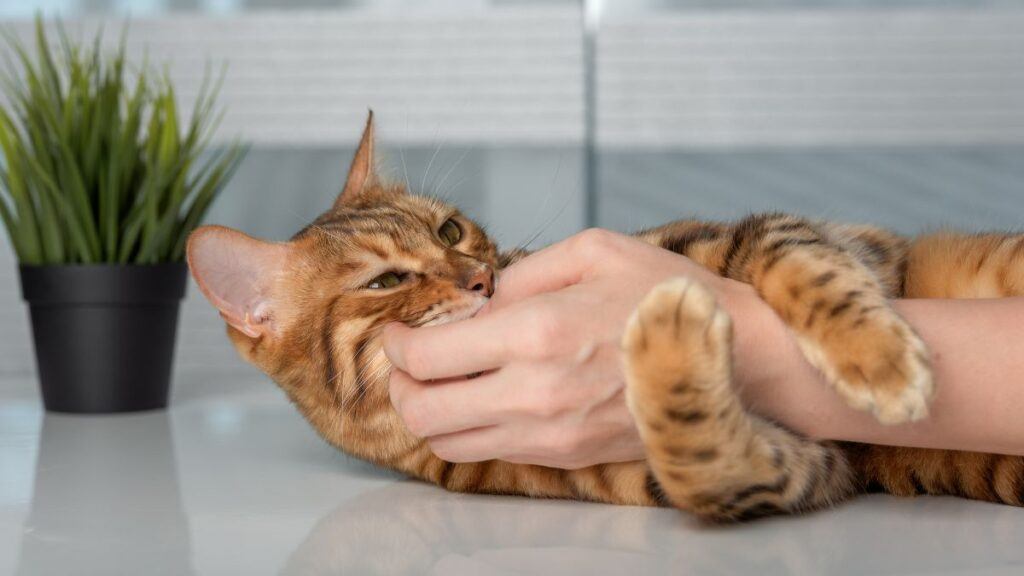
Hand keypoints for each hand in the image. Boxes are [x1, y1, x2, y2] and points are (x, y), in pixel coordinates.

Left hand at [383, 229, 772, 468]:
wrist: (734, 359)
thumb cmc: (667, 295)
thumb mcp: (593, 250)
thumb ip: (521, 272)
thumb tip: (476, 300)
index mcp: (536, 332)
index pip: (427, 358)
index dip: (398, 345)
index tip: (398, 331)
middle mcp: (535, 393)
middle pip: (424, 413)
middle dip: (401, 387)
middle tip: (408, 362)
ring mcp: (552, 433)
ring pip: (451, 443)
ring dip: (432, 413)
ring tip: (443, 381)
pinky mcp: (568, 455)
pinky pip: (493, 452)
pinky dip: (472, 429)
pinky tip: (487, 396)